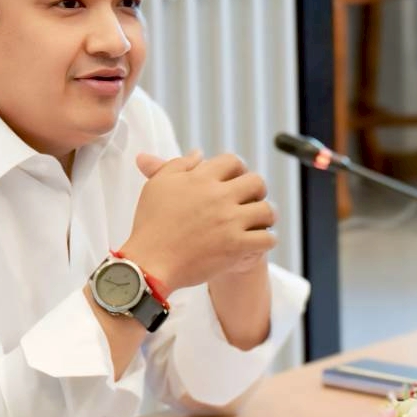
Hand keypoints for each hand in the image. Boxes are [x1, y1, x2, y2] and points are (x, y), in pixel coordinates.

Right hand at [122, 151, 276, 289]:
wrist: (149, 264)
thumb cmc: (150, 225)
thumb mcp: (158, 186)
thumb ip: (178, 164)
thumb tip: (199, 153)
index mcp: (201, 179)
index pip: (233, 161)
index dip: (237, 169)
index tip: (235, 180)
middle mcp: (219, 197)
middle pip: (256, 182)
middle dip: (257, 190)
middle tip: (250, 200)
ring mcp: (230, 222)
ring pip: (267, 210)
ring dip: (265, 215)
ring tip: (257, 222)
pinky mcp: (236, 247)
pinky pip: (267, 238)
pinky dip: (266, 239)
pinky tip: (256, 241)